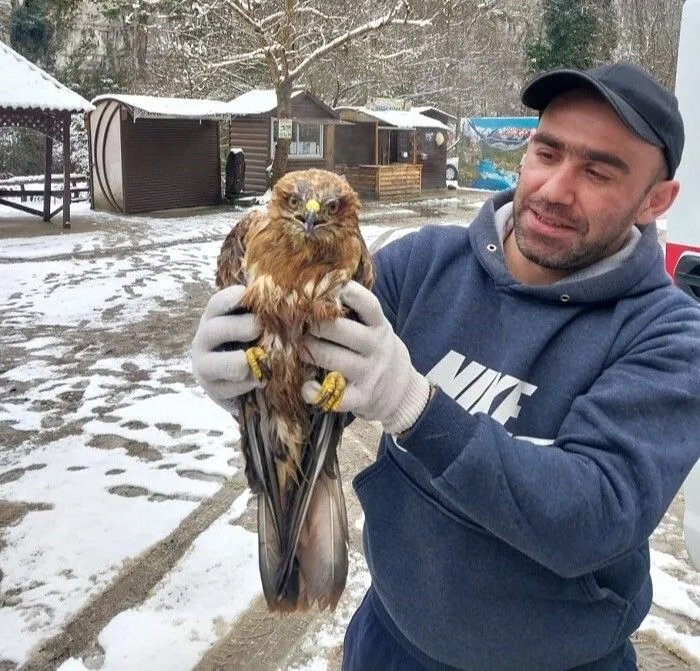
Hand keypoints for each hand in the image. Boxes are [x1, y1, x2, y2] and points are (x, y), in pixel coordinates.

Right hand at [191, 285, 263, 411]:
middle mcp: (204, 339)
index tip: (243, 293)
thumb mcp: (255, 326)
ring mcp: (204, 366)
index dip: (229, 299)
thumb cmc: (252, 343)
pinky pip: (228, 388)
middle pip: (217, 329)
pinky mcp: (213, 390)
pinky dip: (247, 384)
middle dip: (240, 328)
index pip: (217, 304)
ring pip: (218, 363)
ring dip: (240, 361)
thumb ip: (262, 315)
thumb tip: (284, 301)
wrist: (243, 381)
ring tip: (257, 361)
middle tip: (258, 328)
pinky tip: (261, 380)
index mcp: (215, 318)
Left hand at [301, 281, 430, 433]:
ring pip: (332, 359)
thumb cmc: (374, 350)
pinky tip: (306, 387)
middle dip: (314, 325)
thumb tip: (320, 288)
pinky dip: (316, 393)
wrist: (399, 389)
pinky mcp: (360, 397)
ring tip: (298, 348)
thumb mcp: (374, 328)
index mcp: (379, 326)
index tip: (329, 289)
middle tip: (299, 324)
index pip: (368, 305)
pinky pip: (336, 397)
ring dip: (309, 351)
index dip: (349, 293)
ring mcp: (369, 373)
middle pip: (341, 331)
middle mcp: (375, 348)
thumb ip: (355, 313)